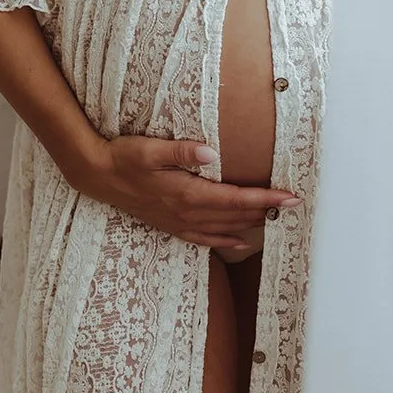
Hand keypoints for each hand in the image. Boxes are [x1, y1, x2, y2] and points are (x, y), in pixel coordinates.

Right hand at [78, 134, 301, 251]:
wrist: (97, 175)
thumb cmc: (125, 157)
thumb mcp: (151, 149)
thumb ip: (182, 151)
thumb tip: (212, 153)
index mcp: (187, 194)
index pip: (235, 198)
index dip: (264, 198)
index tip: (289, 196)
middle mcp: (187, 213)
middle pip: (235, 215)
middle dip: (266, 211)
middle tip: (294, 205)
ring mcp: (179, 222)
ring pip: (224, 229)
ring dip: (250, 225)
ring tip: (275, 220)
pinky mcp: (171, 224)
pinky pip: (204, 238)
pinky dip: (225, 241)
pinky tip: (239, 242)